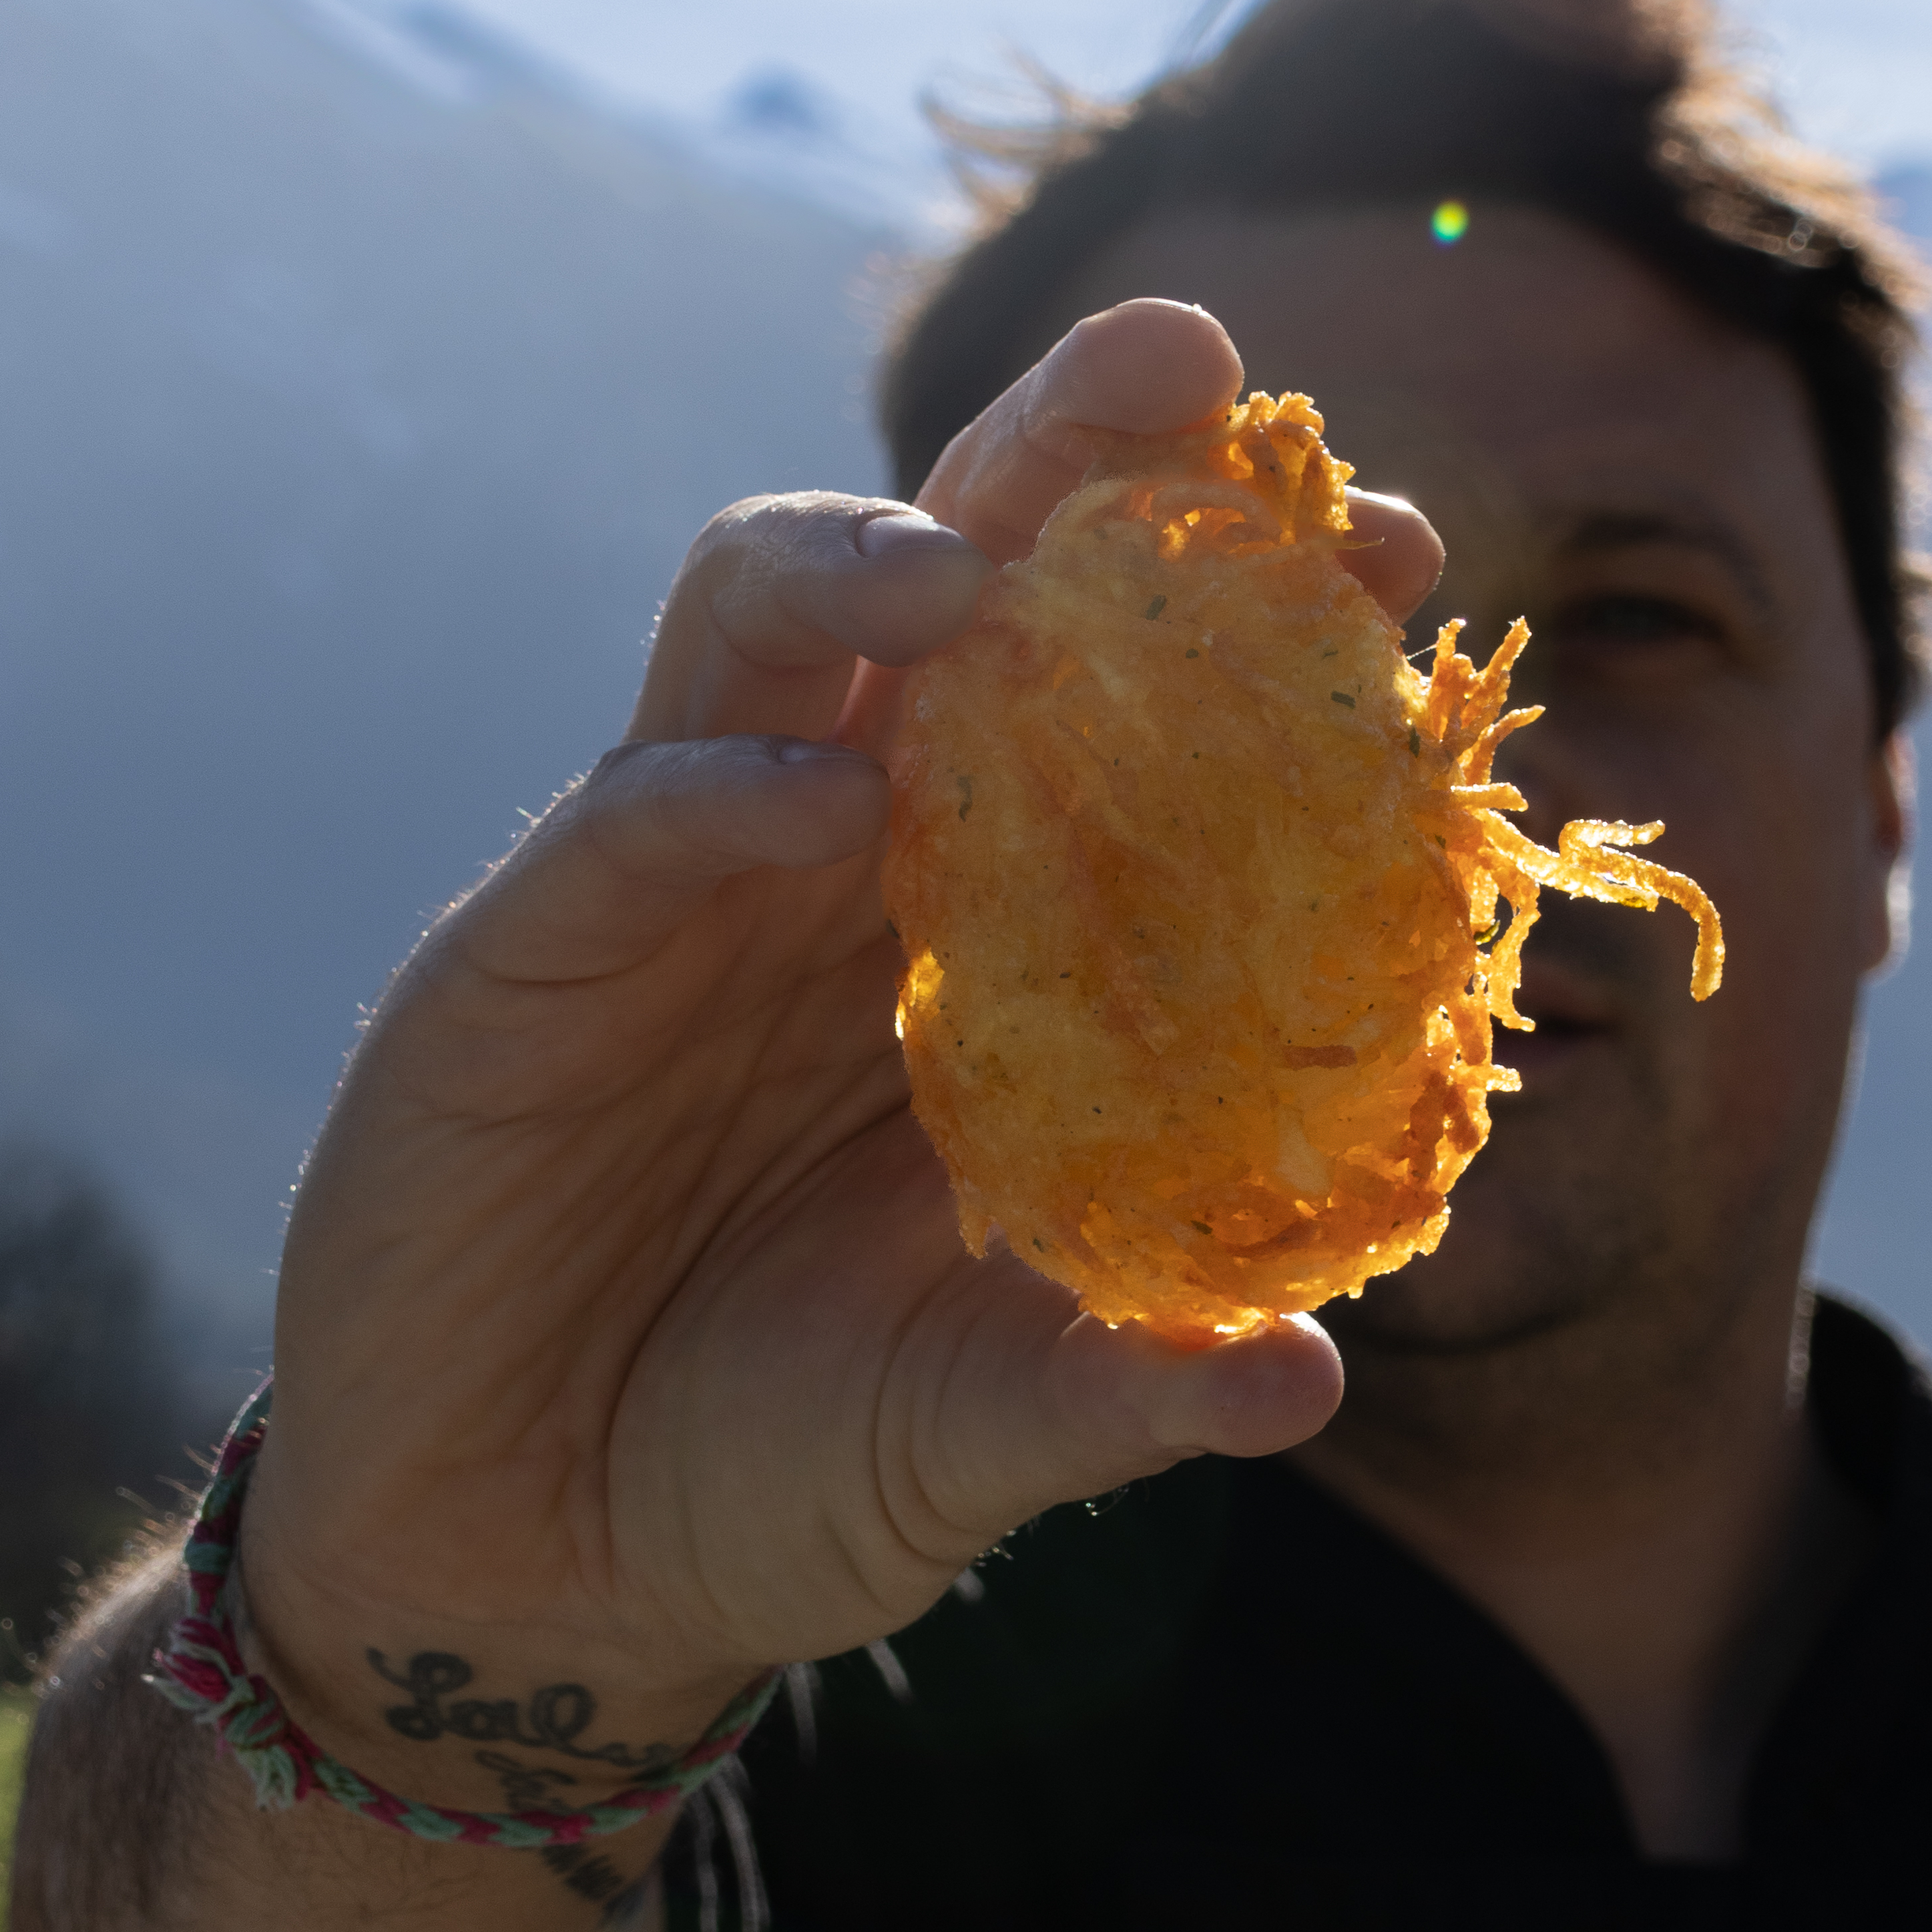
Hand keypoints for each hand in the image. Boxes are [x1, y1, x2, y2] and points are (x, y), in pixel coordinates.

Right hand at [238, 301, 1443, 1776]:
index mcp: (981, 936)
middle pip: (954, 580)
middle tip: (1191, 358)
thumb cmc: (764, 1470)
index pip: (1131, 712)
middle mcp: (842, 858)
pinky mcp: (528, 955)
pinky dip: (721, 791)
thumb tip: (1311, 1376)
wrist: (526, 1573)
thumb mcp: (970, 1437)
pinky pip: (630, 819)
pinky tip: (820, 809)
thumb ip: (1117, 1389)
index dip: (1259, 615)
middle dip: (1067, 451)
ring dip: (873, 556)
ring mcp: (679, 884)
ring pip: (761, 618)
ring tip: (982, 567)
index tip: (1404, 557)